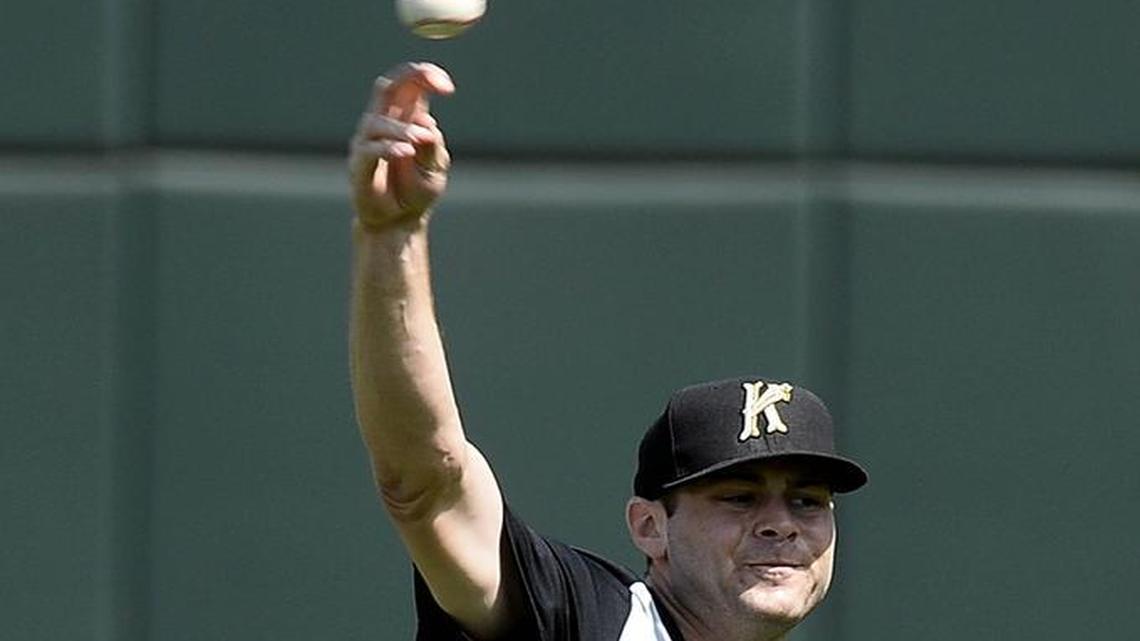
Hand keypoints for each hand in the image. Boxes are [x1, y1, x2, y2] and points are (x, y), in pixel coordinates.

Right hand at [349, 62, 454, 229]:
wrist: (398, 224)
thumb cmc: (416, 193)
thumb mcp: (435, 169)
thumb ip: (432, 147)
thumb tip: (426, 126)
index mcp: (405, 120)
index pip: (410, 86)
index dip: (426, 77)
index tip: (448, 88)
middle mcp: (382, 125)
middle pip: (388, 88)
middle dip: (411, 77)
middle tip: (437, 85)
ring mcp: (367, 143)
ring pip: (377, 121)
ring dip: (402, 128)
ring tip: (419, 140)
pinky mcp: (359, 166)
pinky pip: (370, 150)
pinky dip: (389, 148)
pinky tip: (406, 152)